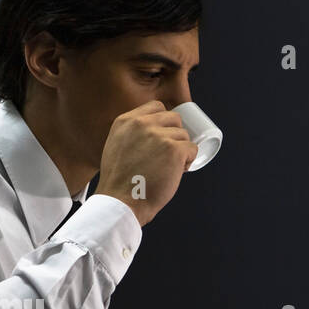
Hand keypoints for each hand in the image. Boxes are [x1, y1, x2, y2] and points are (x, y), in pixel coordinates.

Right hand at [94, 101, 198, 226]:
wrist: (121, 202)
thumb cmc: (119, 182)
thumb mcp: (115, 147)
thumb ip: (130, 134)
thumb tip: (153, 130)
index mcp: (126, 121)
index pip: (156, 106)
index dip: (164, 121)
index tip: (163, 135)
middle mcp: (142, 124)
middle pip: (173, 118)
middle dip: (175, 135)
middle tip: (167, 155)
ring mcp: (159, 136)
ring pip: (184, 135)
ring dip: (181, 151)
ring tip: (169, 168)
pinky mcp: (174, 150)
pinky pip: (192, 149)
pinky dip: (188, 161)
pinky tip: (176, 172)